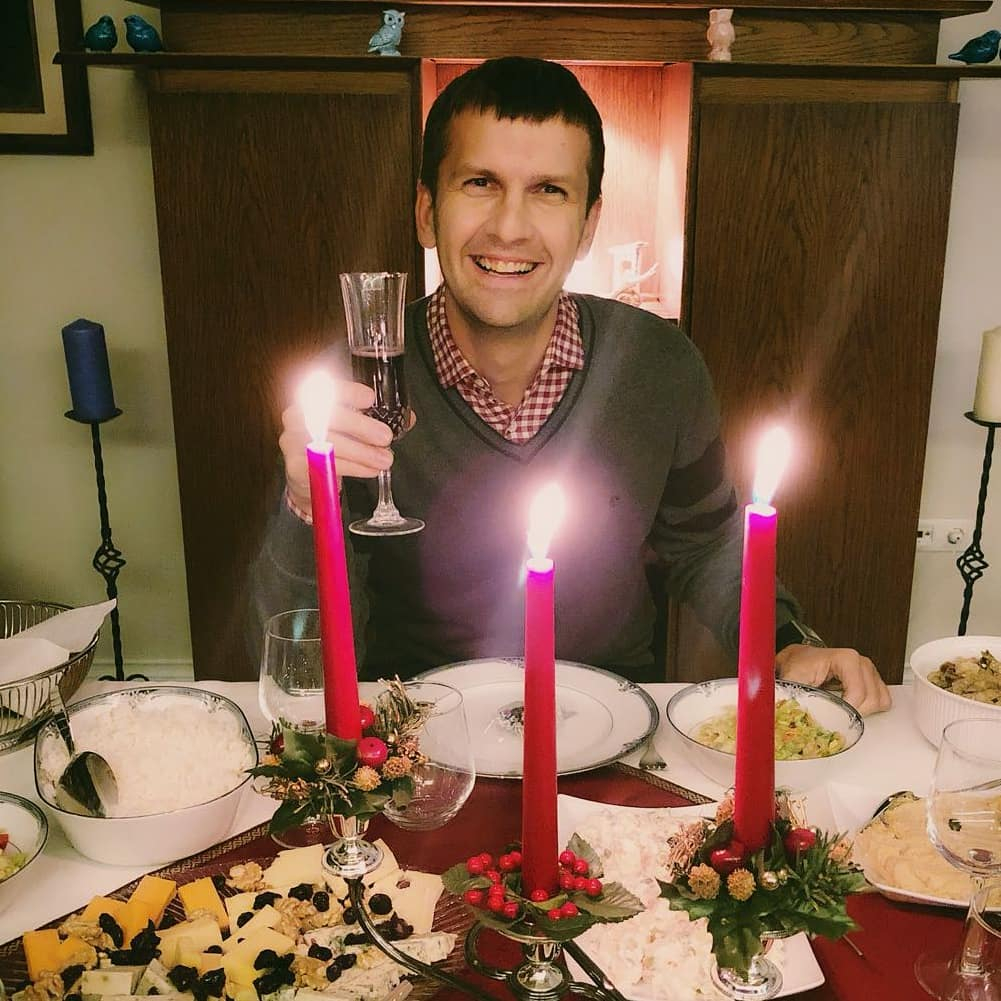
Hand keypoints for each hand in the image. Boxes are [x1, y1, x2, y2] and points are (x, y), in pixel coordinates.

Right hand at [279, 378, 395, 515]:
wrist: (308, 477)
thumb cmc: (333, 444)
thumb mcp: (353, 428)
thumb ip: (376, 419)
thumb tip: (408, 418)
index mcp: (311, 399)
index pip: (327, 388)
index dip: (348, 392)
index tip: (370, 398)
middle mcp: (297, 416)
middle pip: (328, 417)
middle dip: (361, 426)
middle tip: (385, 437)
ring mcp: (292, 441)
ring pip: (330, 443)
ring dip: (362, 452)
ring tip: (385, 459)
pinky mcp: (295, 465)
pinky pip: (327, 465)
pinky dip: (354, 468)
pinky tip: (370, 470)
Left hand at [775, 644, 891, 715]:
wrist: (799, 659)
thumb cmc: (798, 666)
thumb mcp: (792, 679)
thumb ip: (794, 695)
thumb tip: (793, 712)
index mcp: (846, 659)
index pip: (858, 694)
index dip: (846, 710)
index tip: (833, 717)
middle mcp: (861, 663)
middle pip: (871, 700)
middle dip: (853, 713)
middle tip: (834, 714)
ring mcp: (869, 671)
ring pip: (879, 702)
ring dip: (862, 712)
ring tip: (841, 709)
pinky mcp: (873, 681)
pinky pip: (883, 701)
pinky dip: (870, 709)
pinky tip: (851, 707)